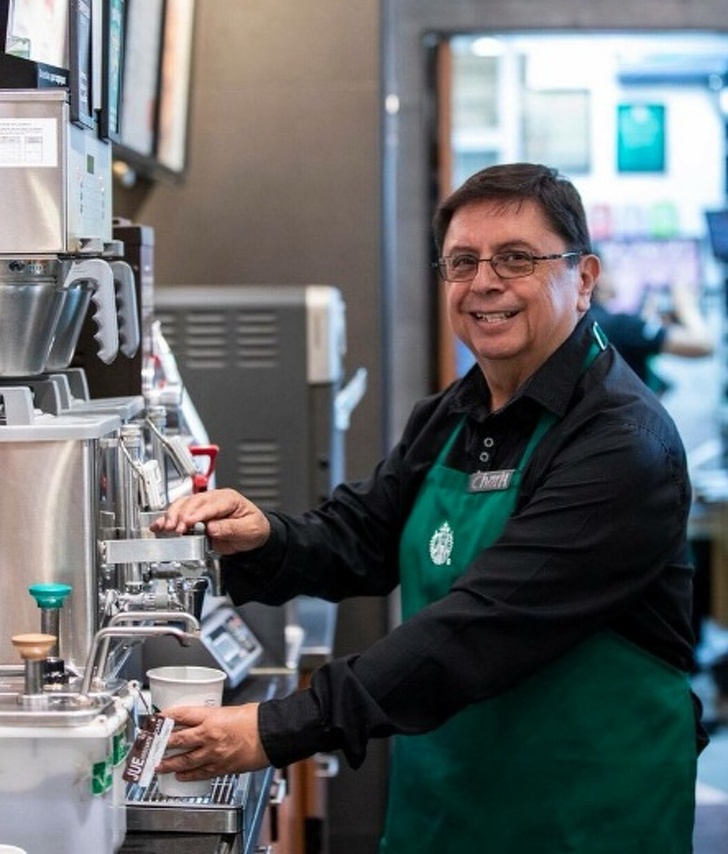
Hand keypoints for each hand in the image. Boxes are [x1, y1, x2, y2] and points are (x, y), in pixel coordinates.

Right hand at [149, 488, 270, 554]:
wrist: (252, 535)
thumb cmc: (253, 528)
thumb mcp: (249, 529)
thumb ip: (231, 528)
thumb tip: (212, 528)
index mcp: (229, 499)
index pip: (211, 504)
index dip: (198, 513)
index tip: (188, 523)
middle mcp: (214, 499)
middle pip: (193, 502)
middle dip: (182, 515)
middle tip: (176, 528)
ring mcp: (203, 506)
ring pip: (183, 505)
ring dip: (172, 516)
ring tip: (166, 527)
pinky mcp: (195, 516)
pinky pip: (179, 514)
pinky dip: (167, 519)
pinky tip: (158, 525)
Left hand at [155, 704, 268, 779]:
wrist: (271, 734)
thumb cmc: (257, 719)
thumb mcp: (231, 710)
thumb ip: (215, 717)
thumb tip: (205, 721)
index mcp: (212, 718)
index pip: (182, 715)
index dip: (166, 717)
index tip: (157, 719)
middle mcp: (209, 736)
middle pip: (178, 740)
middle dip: (162, 743)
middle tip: (151, 745)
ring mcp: (214, 754)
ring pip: (185, 760)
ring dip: (170, 764)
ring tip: (159, 765)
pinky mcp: (222, 767)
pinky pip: (201, 773)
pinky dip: (189, 775)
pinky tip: (181, 776)